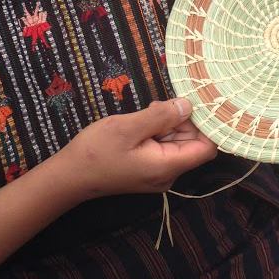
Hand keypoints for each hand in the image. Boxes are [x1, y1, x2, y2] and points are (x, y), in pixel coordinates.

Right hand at [60, 99, 216, 200]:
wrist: (70, 175)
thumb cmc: (97, 151)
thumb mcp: (128, 127)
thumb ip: (161, 116)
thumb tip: (188, 105)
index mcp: (167, 166)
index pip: (207, 148)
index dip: (208, 125)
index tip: (200, 102)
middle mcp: (168, 173)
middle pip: (193, 143)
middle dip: (184, 120)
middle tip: (161, 103)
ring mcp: (158, 172)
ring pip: (177, 142)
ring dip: (169, 123)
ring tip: (149, 110)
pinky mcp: (148, 168)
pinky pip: (163, 146)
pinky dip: (159, 130)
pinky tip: (144, 120)